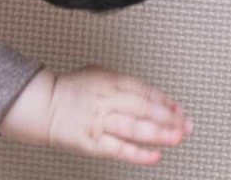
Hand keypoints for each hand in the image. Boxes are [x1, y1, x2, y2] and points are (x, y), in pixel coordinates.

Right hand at [0, 66, 192, 165]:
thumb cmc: (72, 91)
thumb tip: (154, 97)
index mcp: (106, 81)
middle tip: (187, 126)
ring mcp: (98, 122)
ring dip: (158, 134)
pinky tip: (154, 155)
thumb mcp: (97, 75)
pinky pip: (119, 149)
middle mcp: (104, 101)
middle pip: (142, 108)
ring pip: (133, 128)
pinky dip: (138, 153)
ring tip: (177, 138)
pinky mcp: (93, 142)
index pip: (142, 90)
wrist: (43, 105)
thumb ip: (123, 84)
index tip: (180, 110)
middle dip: (168, 118)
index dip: (164, 101)